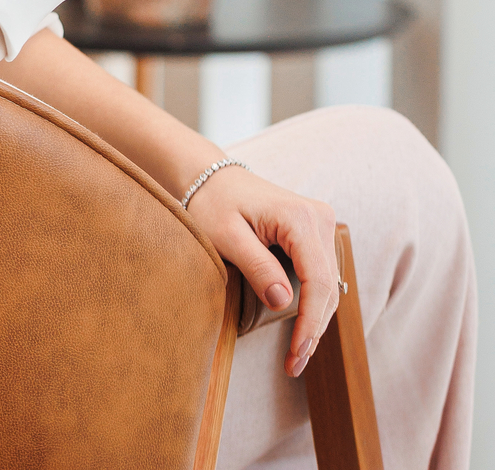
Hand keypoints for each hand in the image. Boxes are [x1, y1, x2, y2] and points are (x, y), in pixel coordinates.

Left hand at [186, 166, 338, 376]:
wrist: (212, 177)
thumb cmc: (213, 203)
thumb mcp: (226, 236)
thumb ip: (256, 266)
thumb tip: (284, 303)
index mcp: (300, 218)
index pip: (318, 282)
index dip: (309, 323)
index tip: (296, 355)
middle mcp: (319, 218)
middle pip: (328, 288)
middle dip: (313, 330)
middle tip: (294, 365)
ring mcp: (320, 224)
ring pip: (329, 285)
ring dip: (316, 321)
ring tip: (297, 355)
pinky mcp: (314, 232)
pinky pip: (321, 275)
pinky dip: (314, 304)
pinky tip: (301, 328)